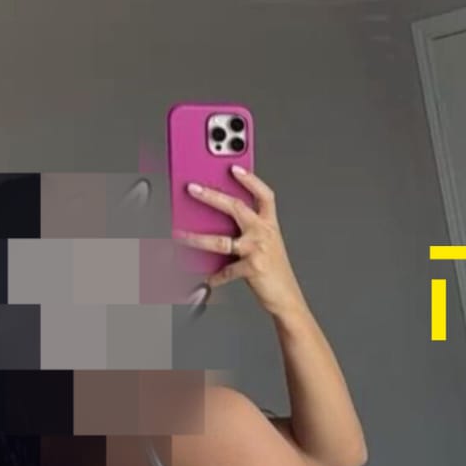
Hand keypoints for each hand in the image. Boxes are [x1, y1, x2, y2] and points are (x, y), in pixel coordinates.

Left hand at [175, 166, 305, 321]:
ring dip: (197, 238)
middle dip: (212, 196)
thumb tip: (215, 221)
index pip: (263, 195)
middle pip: (236, 208)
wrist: (286, 298)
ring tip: (179, 235)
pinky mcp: (252, 269)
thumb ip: (245, 230)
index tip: (234, 168)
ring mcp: (257, 250)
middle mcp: (264, 233)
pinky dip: (214, 276)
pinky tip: (205, 277)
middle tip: (192, 188)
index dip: (250, 179)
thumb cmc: (274, 271)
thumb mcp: (265, 244)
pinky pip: (225, 271)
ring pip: (222, 240)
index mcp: (269, 224)